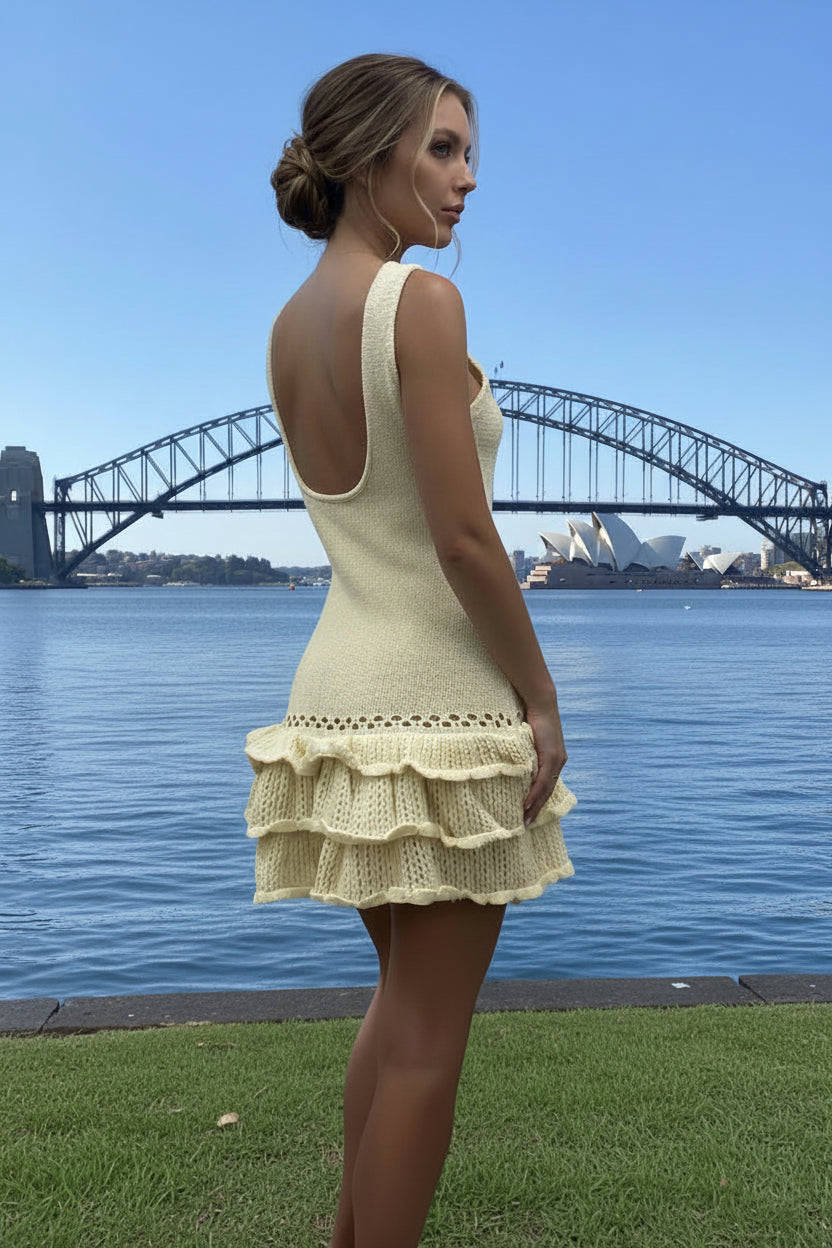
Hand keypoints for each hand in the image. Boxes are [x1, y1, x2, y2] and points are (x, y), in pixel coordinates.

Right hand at [522, 700, 566, 826]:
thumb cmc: (530, 718)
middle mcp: (558, 762)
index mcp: (554, 759)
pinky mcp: (552, 756)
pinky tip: (526, 805)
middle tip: (526, 825)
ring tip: (525, 820)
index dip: (538, 802)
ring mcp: (557, 760)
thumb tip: (512, 764)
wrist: (541, 702)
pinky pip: (543, 781)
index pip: (546, 786)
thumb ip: (525, 753)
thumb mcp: (528, 740)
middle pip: (548, 792)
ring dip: (535, 806)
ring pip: (546, 790)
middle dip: (537, 810)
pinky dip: (534, 794)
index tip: (528, 815)